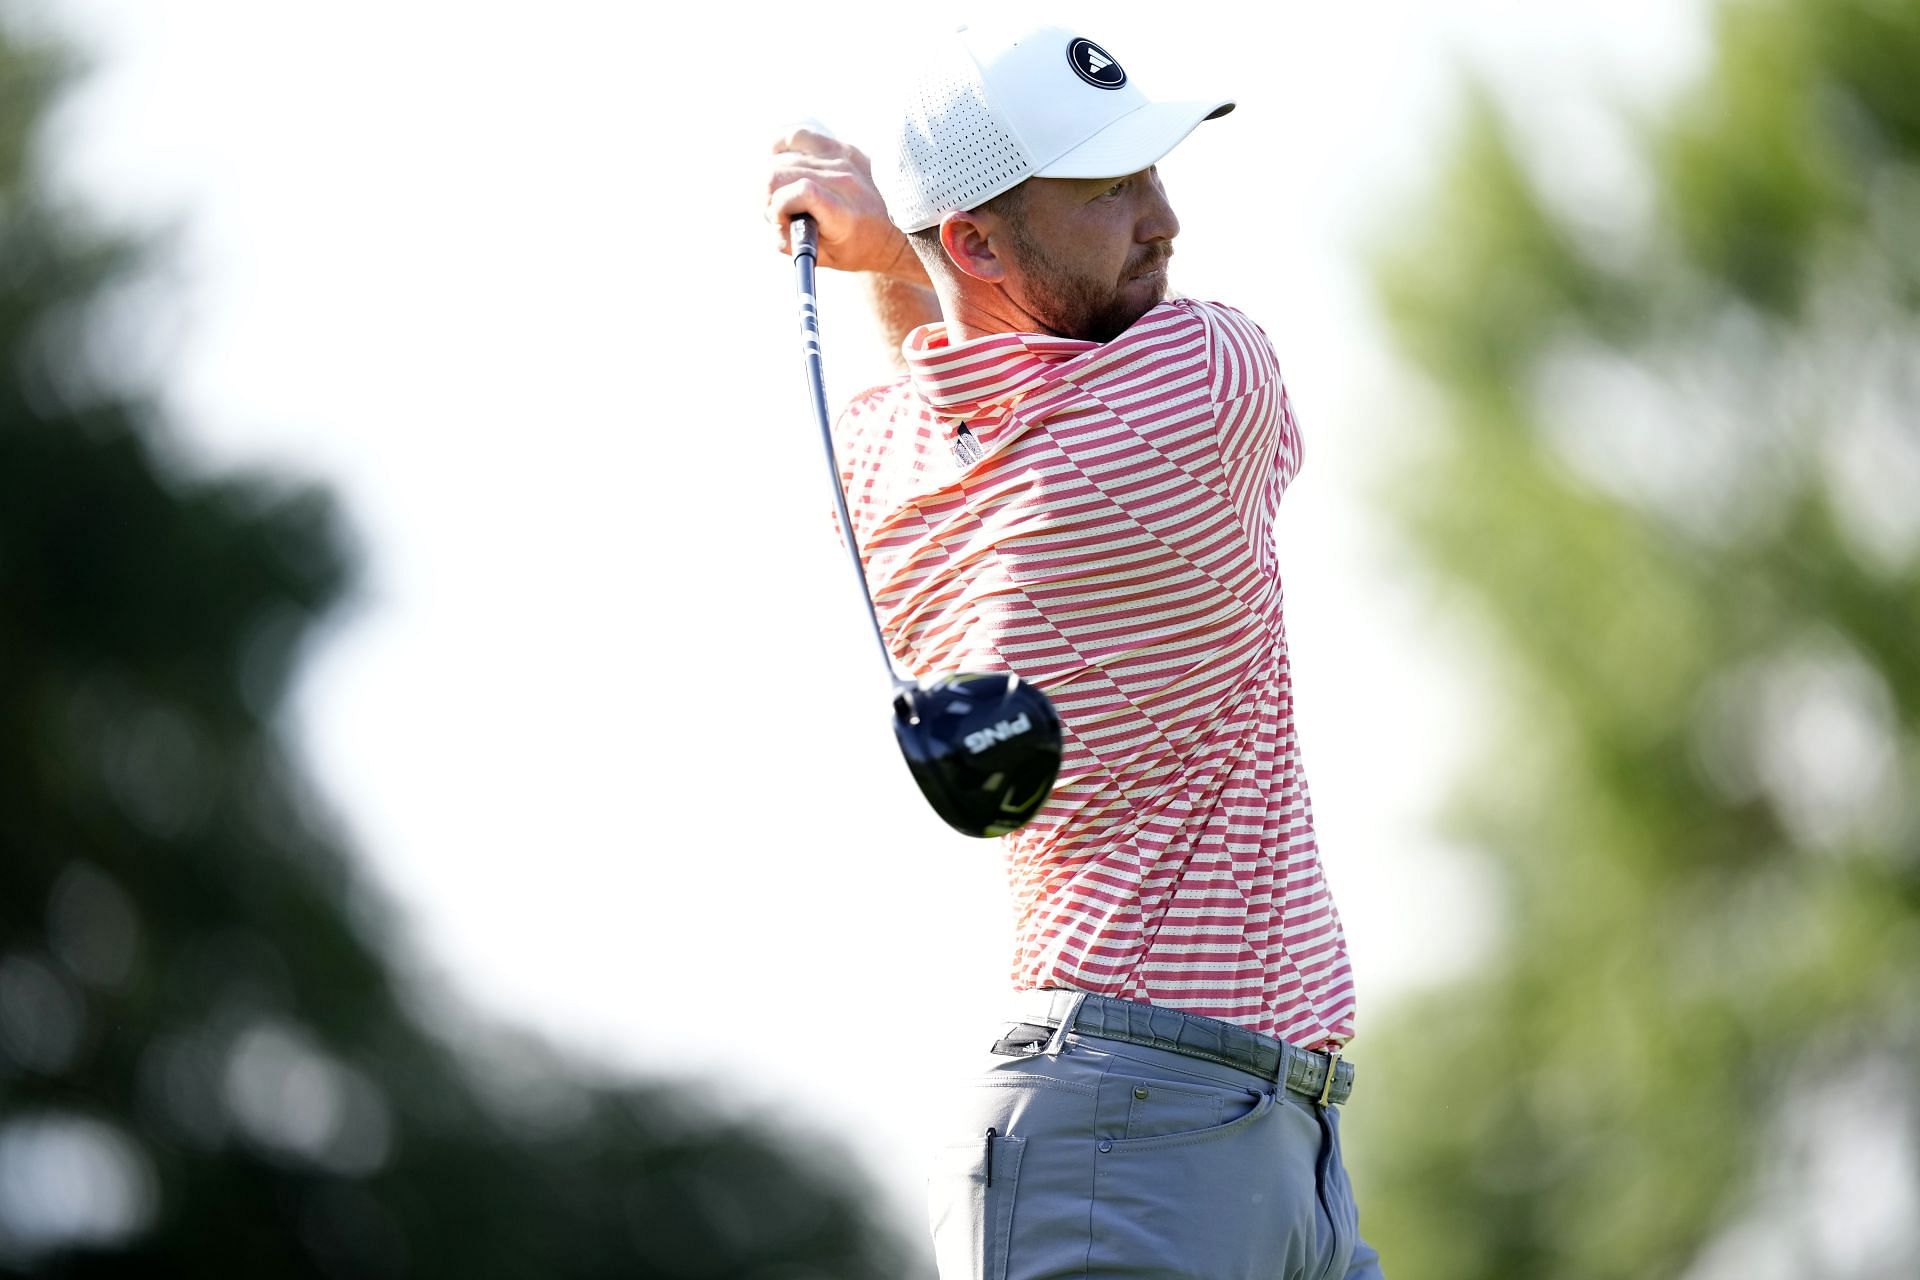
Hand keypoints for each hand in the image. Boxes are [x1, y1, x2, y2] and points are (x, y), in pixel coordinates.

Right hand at [766, 127, 925, 281]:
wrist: (897, 228)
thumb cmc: (859, 247)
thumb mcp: (826, 257)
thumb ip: (794, 243)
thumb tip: (773, 223)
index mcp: (843, 213)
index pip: (800, 191)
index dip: (778, 207)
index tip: (781, 221)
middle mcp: (843, 180)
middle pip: (779, 173)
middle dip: (768, 197)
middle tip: (778, 214)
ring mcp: (842, 159)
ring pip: (782, 157)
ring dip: (773, 180)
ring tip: (784, 196)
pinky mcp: (840, 147)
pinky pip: (797, 135)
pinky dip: (781, 148)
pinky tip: (782, 164)